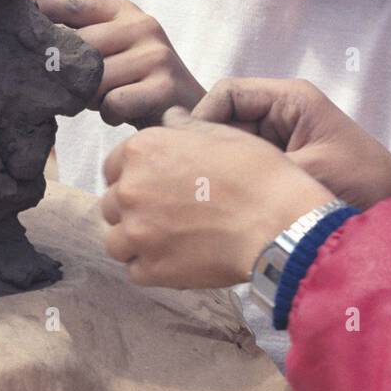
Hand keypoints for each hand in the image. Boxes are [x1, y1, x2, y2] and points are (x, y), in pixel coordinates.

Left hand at [34, 0, 205, 128]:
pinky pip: (112, 103)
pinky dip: (111, 114)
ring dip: (90, 97)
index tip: (8, 24)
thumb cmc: (136, 82)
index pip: (70, 3)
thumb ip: (79, 38)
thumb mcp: (111, 50)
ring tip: (105, 100)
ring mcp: (155, 54)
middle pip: (77, 45)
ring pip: (92, 79)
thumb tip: (23, 36)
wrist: (191, 111)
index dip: (37, 12)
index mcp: (124, 10)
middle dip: (64, 71)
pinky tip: (124, 112)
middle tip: (60, 87)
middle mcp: (142, 24)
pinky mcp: (163, 85)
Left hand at [101, 110, 334, 286]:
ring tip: (171, 240)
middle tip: (169, 213)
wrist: (277, 222)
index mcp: (141, 150)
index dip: (134, 175)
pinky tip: (179, 259)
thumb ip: (184, 126)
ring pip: (117, 240)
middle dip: (134, 208)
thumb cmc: (254, 173)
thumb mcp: (220, 133)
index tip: (157, 184)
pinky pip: (135, 271)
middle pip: (112, 203)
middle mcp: (129, 189)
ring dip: (137, 241)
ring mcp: (137, 233)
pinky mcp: (151, 269)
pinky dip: (152, 268)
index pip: (113, 166)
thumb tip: (170, 119)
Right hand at [193, 77, 390, 209]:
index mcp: (289, 99)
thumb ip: (256, 165)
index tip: (190, 152)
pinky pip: (244, 164)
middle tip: (187, 177)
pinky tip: (220, 203)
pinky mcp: (281, 164)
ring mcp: (280, 138)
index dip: (202, 118)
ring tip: (200, 192)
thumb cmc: (363, 184)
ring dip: (217, 164)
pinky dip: (231, 180)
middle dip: (205, 144)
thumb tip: (202, 166)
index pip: (227, 93)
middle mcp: (281, 112)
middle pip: (223, 116)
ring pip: (229, 143)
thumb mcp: (308, 171)